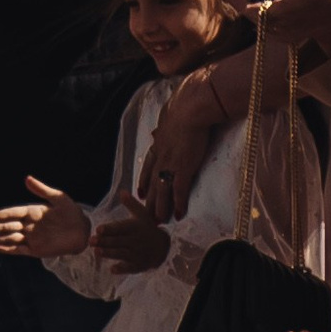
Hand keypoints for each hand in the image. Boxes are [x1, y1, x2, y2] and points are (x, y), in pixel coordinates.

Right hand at [0, 173, 90, 258]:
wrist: (84, 231)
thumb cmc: (72, 213)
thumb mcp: (59, 198)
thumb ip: (42, 190)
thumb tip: (27, 178)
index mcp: (31, 212)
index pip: (10, 214)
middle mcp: (28, 225)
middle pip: (5, 227)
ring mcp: (31, 238)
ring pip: (8, 238)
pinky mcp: (36, 250)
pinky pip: (19, 250)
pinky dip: (8, 249)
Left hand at [90, 203, 168, 272]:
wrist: (164, 247)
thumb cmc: (148, 228)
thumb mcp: (142, 215)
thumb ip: (131, 204)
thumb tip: (122, 191)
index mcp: (135, 227)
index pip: (120, 228)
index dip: (109, 228)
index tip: (98, 229)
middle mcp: (136, 241)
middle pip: (118, 241)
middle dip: (104, 241)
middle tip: (91, 241)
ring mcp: (137, 254)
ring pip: (121, 254)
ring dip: (109, 254)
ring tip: (96, 252)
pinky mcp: (139, 265)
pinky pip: (130, 268)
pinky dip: (122, 269)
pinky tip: (112, 269)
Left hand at [138, 66, 223, 220]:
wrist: (190, 110)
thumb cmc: (183, 110)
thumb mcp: (169, 118)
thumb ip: (164, 127)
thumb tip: (159, 128)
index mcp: (159, 145)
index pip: (148, 167)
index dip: (144, 181)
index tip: (140, 193)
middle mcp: (161, 157)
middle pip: (152, 184)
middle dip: (149, 201)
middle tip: (146, 216)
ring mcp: (171, 164)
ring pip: (162, 192)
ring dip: (161, 208)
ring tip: (160, 221)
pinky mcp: (184, 168)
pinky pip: (179, 191)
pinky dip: (178, 203)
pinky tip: (179, 214)